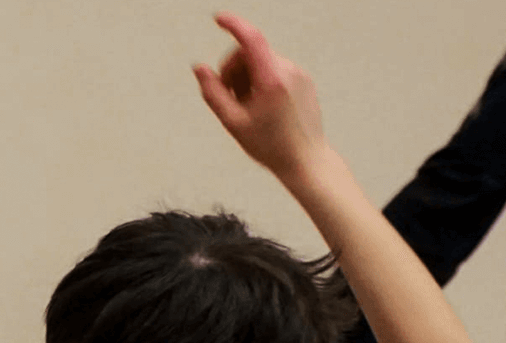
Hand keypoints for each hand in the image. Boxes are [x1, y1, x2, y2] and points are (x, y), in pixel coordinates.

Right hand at [194, 12, 328, 181]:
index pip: (251, 39)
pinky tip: (260, 107)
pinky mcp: (303, 80)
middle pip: (250, 53)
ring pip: (261, 62)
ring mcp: (298, 74)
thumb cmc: (271, 146)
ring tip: (245, 107)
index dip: (233, 24)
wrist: (305, 160)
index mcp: (271, 79)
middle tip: (228, 97)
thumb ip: (213, 93)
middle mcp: (288, 71)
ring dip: (246, 77)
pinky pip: (274, 70)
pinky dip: (260, 82)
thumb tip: (200, 70)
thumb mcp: (233, 123)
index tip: (218, 19)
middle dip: (233, 69)